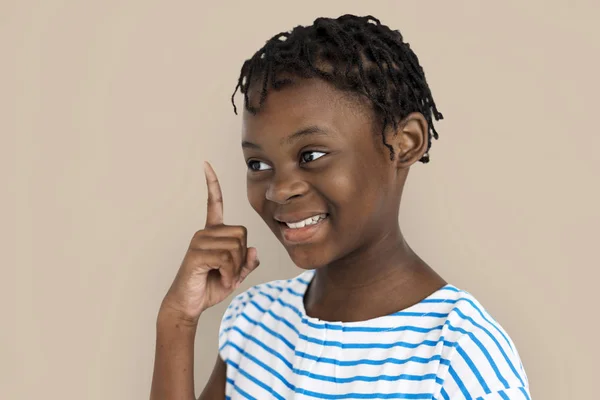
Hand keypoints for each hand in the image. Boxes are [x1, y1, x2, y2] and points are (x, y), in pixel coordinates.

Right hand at [160, 162, 259, 323]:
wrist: (189, 304)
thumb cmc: (210, 287)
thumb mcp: (235, 275)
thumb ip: (247, 262)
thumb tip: (253, 249)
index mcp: (213, 233)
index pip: (214, 203)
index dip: (212, 184)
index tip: (206, 164)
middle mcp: (205, 232)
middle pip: (242, 234)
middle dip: (242, 257)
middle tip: (230, 272)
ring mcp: (199, 242)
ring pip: (236, 248)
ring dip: (236, 268)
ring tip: (223, 277)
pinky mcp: (197, 254)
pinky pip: (226, 258)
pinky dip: (229, 274)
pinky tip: (221, 280)